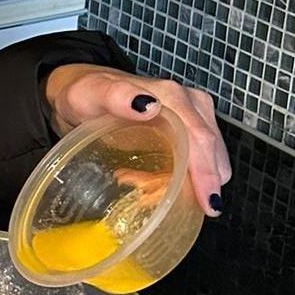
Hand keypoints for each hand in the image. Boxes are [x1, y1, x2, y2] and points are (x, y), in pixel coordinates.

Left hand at [43, 64, 230, 216]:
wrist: (84, 90)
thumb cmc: (86, 93)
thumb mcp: (91, 94)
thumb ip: (116, 96)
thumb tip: (148, 105)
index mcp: (173, 96)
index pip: (201, 140)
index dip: (207, 174)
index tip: (208, 204)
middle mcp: (190, 104)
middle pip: (211, 155)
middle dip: (195, 186)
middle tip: (155, 202)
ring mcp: (194, 117)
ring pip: (209, 162)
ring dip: (188, 184)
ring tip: (147, 189)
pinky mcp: (190, 130)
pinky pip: (199, 162)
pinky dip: (184, 179)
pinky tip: (155, 181)